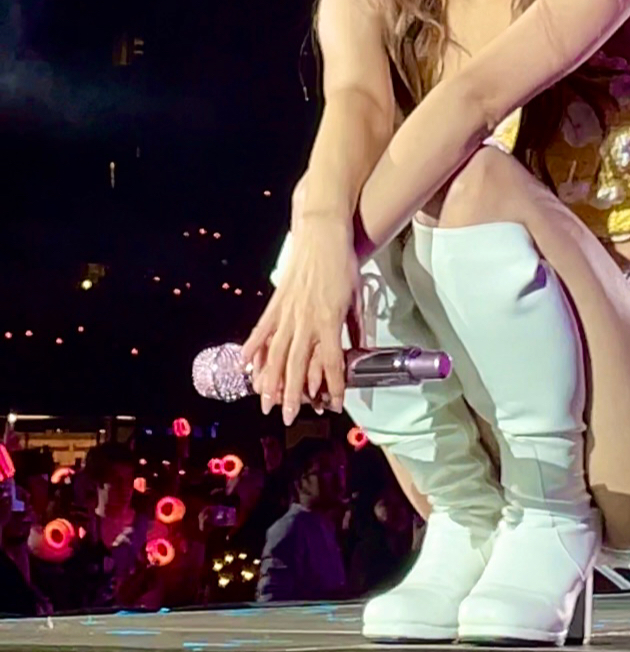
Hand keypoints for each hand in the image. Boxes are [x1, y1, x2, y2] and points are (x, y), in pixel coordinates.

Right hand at [241, 214, 361, 424]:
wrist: (323, 234)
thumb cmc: (343, 264)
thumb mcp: (357, 297)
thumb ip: (358, 327)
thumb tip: (362, 350)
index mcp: (330, 320)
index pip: (332, 362)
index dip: (334, 386)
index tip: (334, 404)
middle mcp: (306, 321)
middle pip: (298, 366)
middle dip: (294, 395)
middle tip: (289, 417)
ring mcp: (288, 312)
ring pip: (276, 353)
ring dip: (270, 380)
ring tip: (265, 401)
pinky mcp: (276, 302)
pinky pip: (263, 329)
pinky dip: (253, 347)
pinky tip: (246, 364)